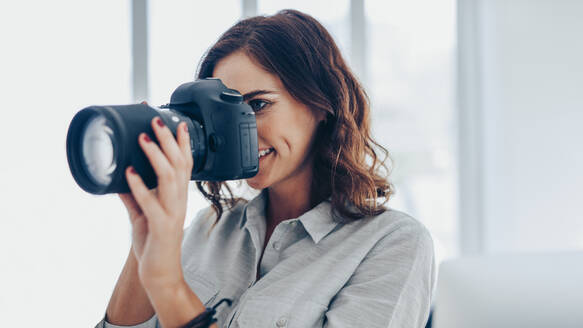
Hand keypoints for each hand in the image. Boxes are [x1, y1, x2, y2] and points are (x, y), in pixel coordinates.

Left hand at [120, 109, 192, 289]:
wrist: (159, 274)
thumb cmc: (153, 243)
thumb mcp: (142, 213)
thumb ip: (134, 194)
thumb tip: (120, 174)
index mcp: (177, 196)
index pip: (185, 164)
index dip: (182, 143)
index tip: (178, 122)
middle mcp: (178, 201)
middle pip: (179, 165)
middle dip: (169, 141)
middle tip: (156, 120)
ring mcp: (172, 213)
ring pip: (170, 179)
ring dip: (156, 157)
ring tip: (142, 139)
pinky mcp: (161, 226)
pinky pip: (151, 204)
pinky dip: (140, 187)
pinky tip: (129, 174)